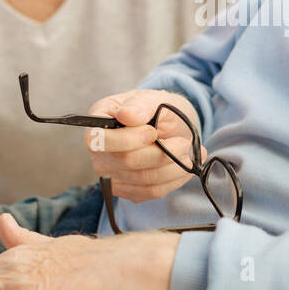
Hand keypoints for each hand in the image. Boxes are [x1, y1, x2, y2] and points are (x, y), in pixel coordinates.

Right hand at [84, 89, 205, 202]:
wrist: (169, 126)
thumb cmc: (158, 109)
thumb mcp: (153, 98)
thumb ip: (141, 104)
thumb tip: (127, 115)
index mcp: (99, 121)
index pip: (98, 141)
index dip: (127, 140)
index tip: (153, 131)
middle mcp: (100, 151)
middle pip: (126, 162)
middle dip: (161, 153)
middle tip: (184, 143)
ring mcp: (112, 174)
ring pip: (144, 179)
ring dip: (173, 167)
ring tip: (190, 152)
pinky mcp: (129, 190)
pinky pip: (153, 190)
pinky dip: (175, 178)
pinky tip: (186, 165)